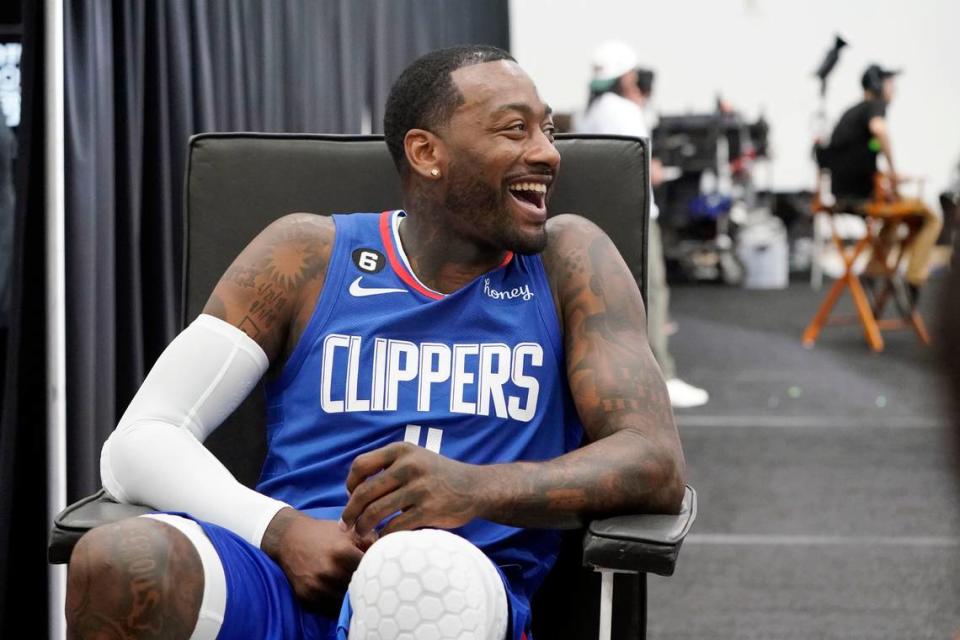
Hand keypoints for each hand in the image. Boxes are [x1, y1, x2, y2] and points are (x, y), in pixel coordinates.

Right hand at [260, 508, 373, 615]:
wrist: (288, 538)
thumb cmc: (322, 533)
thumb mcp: (347, 531)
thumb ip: (370, 540)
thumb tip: (388, 550)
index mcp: (341, 553)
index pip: (369, 570)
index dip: (377, 571)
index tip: (380, 571)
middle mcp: (328, 572)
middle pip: (358, 588)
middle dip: (366, 585)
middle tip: (372, 583)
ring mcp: (316, 586)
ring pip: (344, 601)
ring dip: (352, 597)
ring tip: (358, 590)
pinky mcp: (306, 597)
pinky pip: (329, 608)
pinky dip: (337, 604)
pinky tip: (342, 595)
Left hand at [340, 442, 480, 537]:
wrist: (475, 487)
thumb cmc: (438, 475)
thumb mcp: (415, 458)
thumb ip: (388, 468)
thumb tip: (352, 492)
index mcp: (401, 450)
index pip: (361, 465)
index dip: (350, 483)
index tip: (351, 496)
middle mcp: (409, 465)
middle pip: (364, 491)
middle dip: (350, 511)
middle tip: (346, 524)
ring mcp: (419, 488)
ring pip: (375, 511)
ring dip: (363, 526)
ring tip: (361, 532)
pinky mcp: (428, 510)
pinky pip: (394, 527)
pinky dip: (383, 536)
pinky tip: (382, 538)